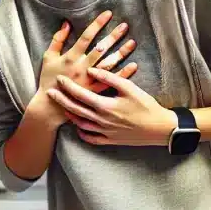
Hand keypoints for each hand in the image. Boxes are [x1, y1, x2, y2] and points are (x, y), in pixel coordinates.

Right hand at [30, 11, 137, 127]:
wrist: (50, 104)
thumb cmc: (47, 78)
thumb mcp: (48, 57)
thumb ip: (57, 40)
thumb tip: (66, 23)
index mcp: (71, 57)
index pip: (86, 36)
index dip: (97, 24)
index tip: (108, 14)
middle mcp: (82, 67)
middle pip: (101, 48)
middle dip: (113, 36)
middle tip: (125, 26)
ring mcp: (90, 80)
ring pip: (109, 63)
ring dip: (121, 52)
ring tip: (132, 42)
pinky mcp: (95, 92)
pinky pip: (111, 81)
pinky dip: (123, 73)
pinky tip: (133, 65)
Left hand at [48, 67, 176, 145]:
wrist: (160, 128)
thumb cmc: (146, 106)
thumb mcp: (129, 88)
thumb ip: (109, 78)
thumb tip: (91, 69)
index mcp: (105, 106)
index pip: (80, 95)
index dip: (68, 86)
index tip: (59, 79)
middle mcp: (102, 121)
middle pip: (75, 110)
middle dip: (61, 100)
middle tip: (50, 93)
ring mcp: (105, 132)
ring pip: (80, 124)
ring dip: (69, 115)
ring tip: (62, 107)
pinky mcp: (110, 140)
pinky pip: (90, 138)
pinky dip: (81, 132)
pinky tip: (78, 126)